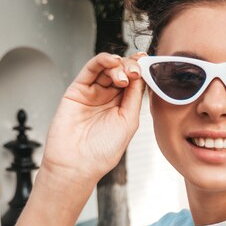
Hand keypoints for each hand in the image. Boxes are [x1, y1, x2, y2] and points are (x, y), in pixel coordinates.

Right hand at [42, 52, 145, 182]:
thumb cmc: (102, 152)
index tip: (149, 64)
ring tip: (124, 75)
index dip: (142, 71)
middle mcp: (108, 98)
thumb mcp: (128, 122)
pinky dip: (102, 61)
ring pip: (107, 68)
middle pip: (122, 72)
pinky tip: (112, 61)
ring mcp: (92, 93)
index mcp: (123, 107)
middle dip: (131, 67)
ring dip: (119, 65)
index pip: (134, 82)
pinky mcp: (77, 90)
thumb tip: (141, 76)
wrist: (77, 164)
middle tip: (136, 72)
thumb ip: (134, 98)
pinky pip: (90, 69)